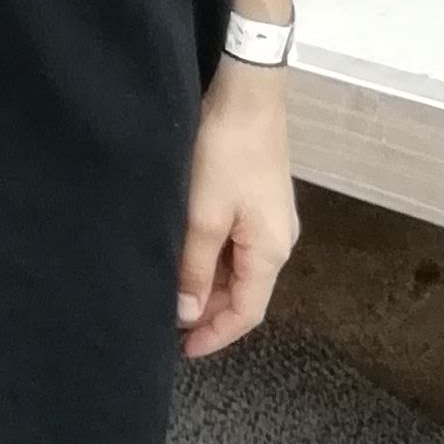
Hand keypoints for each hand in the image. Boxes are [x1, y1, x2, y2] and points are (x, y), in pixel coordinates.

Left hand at [177, 59, 298, 357]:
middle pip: (242, 292)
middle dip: (207, 311)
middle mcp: (277, 240)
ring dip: (206, 283)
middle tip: (166, 320)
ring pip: (236, 268)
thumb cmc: (227, 151)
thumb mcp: (202, 215)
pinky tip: (184, 253)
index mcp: (271, 252)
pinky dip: (210, 257)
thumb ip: (193, 267)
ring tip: (169, 289)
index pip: (246, 313)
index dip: (215, 335)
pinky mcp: (257, 198)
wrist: (247, 92)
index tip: (182, 350)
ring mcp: (269, 218)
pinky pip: (235, 243)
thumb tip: (187, 311)